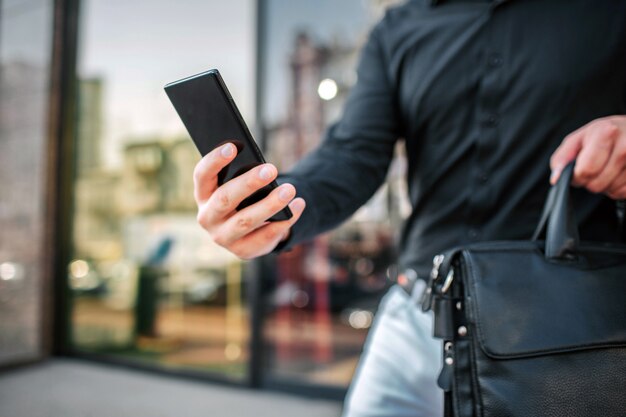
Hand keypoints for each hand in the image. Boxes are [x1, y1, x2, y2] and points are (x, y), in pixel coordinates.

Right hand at [194, 143, 305, 258]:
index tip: (233, 146)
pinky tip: (298, 205)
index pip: (202, 175)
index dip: (215, 160)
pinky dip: (284, 220)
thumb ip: (241, 174)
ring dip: (270, 204)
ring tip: (290, 189)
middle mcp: (208, 217)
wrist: (247, 233)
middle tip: (272, 169)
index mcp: (203, 195)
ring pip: (246, 220)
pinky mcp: (242, 251)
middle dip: (249, 183)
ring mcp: (223, 237)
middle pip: (225, 199)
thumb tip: (262, 165)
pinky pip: (265, 236)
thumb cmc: (243, 198)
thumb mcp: (237, 185)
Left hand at [550, 115, 625, 198]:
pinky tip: (617, 174)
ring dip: (604, 186)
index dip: (577, 176)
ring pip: (611, 190)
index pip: (586, 170)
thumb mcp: (577, 140)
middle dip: (589, 182)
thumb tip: (556, 179)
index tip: (577, 171)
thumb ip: (562, 158)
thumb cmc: (601, 134)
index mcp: (605, 133)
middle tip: (593, 170)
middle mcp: (625, 146)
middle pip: (597, 184)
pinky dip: (617, 189)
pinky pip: (624, 192)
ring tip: (606, 169)